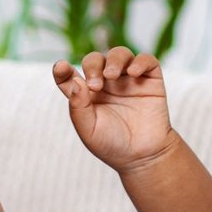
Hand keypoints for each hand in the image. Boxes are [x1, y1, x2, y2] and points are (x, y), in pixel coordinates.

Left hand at [52, 48, 177, 171]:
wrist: (144, 156)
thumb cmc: (113, 145)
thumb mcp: (88, 130)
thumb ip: (78, 107)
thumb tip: (76, 81)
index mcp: (86, 95)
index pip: (70, 76)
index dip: (62, 69)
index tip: (61, 68)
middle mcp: (106, 84)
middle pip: (95, 60)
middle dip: (92, 66)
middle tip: (96, 86)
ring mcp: (128, 80)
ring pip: (119, 54)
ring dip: (114, 60)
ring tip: (112, 75)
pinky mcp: (150, 80)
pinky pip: (146, 60)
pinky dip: (140, 61)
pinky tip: (133, 73)